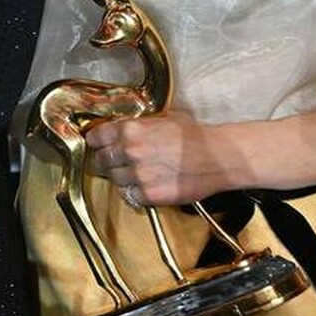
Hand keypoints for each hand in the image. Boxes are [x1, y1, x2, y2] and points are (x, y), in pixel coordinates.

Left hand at [84, 108, 232, 205]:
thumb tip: (120, 130)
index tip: (97, 146)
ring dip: (121, 178)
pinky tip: (147, 185)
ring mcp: (139, 175)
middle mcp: (131, 151)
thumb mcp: (163, 119)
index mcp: (131, 129)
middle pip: (100, 161)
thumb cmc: (196, 136)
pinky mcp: (150, 194)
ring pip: (114, 180)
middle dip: (105, 162)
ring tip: (136, 174)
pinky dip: (135, 193)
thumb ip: (138, 125)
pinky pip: (130, 196)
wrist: (219, 157)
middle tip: (114, 162)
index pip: (96, 138)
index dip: (96, 143)